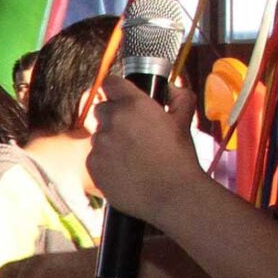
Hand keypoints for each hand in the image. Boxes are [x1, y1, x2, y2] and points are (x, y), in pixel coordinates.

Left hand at [90, 77, 201, 224]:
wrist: (171, 194)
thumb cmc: (180, 157)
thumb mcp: (185, 121)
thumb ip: (179, 97)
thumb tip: (170, 89)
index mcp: (133, 105)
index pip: (110, 83)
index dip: (114, 88)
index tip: (119, 95)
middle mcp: (112, 121)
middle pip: (101, 109)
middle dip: (113, 117)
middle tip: (131, 132)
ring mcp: (99, 143)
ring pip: (98, 135)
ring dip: (109, 140)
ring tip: (131, 156)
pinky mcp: (92, 165)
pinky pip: (94, 156)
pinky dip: (105, 161)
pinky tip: (124, 170)